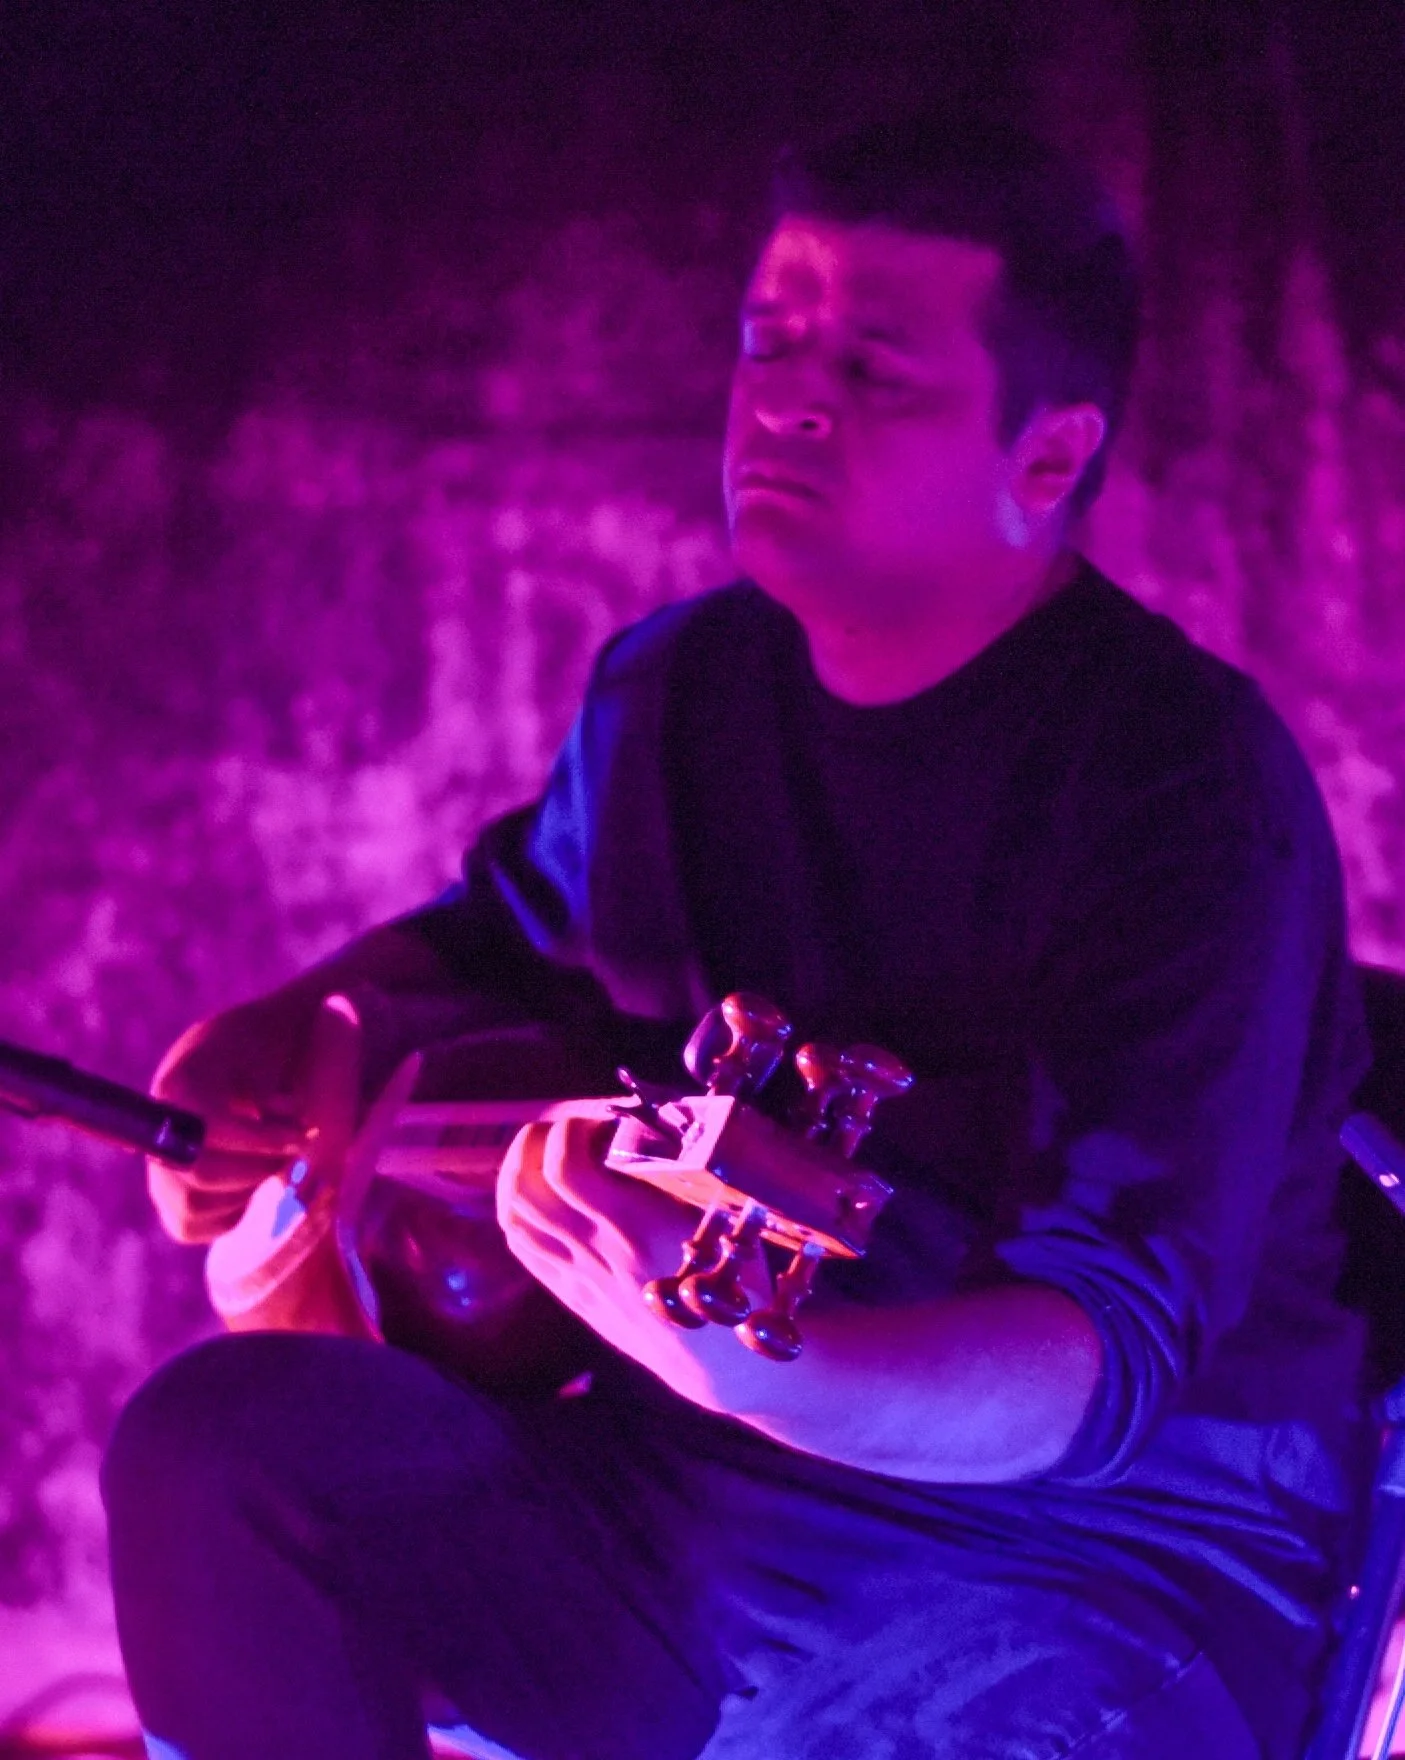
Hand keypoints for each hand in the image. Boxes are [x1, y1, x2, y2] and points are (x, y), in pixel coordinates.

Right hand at [147, 993, 317, 1242]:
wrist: (255, 1052)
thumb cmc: (272, 1044)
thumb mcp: (277, 1043)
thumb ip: (274, 1087)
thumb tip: (281, 1122)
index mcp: (180, 1086)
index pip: (208, 1128)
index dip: (260, 1140)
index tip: (302, 1136)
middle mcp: (157, 1129)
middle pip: (201, 1173)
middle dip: (258, 1167)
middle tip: (295, 1151)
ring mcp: (157, 1166)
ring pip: (194, 1205)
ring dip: (247, 1189)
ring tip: (273, 1162)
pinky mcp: (169, 1198)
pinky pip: (190, 1225)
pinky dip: (230, 1213)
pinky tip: (252, 1183)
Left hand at [496, 1112, 772, 1409]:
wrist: (723, 1360)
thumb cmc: (737, 1279)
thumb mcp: (727, 1216)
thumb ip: (689, 1168)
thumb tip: (660, 1116)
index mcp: (635, 1227)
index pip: (567, 1164)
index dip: (576, 1126)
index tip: (607, 1120)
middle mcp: (596, 1250)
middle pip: (525, 1185)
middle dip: (539, 1140)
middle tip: (571, 1128)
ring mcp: (577, 1276)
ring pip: (515, 1214)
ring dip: (523, 1171)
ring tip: (551, 1153)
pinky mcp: (571, 1294)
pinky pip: (524, 1245)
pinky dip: (521, 1209)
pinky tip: (546, 1193)